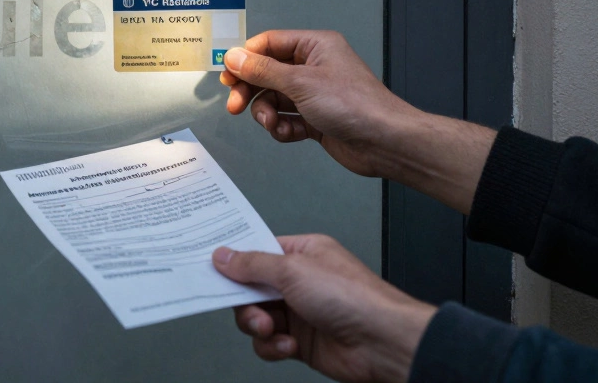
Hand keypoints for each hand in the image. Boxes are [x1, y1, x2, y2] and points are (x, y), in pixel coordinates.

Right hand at [213, 235, 435, 382]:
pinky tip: (288, 345)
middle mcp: (300, 281)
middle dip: (246, 303)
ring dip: (259, 326)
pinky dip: (273, 346)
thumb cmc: (353, 298)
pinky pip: (269, 342)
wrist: (382, 342)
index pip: (257, 253)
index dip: (235, 263)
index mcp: (302, 253)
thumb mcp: (292, 270)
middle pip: (251, 289)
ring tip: (272, 329)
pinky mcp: (301, 340)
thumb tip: (223, 256)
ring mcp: (300, 312)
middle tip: (251, 309)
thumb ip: (252, 264)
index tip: (215, 271)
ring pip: (256, 317)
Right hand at [219, 30, 494, 212]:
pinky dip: (282, 127)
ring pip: (274, 99)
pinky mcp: (316, 118)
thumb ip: (262, 70)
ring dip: (267, 113)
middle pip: (267, 73)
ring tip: (272, 124)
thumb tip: (233, 56)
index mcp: (315, 46)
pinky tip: (288, 133)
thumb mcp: (299, 83)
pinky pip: (286, 118)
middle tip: (236, 106)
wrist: (384, 142)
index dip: (246, 58)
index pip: (269, 44)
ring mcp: (315, 94)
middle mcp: (314, 67)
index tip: (228, 75)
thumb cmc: (351, 104)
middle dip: (251, 91)